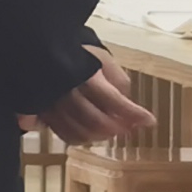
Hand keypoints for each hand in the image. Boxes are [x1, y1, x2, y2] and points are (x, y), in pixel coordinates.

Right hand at [31, 59, 157, 146]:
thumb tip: (126, 103)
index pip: (114, 100)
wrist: (42, 52)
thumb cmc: (79, 56)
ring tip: (110, 131)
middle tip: (128, 128)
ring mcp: (53, 105)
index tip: (149, 121)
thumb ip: (118, 80)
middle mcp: (68, 93)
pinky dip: (79, 138)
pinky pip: (62, 134)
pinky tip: (89, 134)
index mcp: (86, 77)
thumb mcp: (103, 59)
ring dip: (99, 136)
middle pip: (96, 121)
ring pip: (79, 132)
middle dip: (117, 128)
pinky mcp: (43, 113)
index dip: (133, 114)